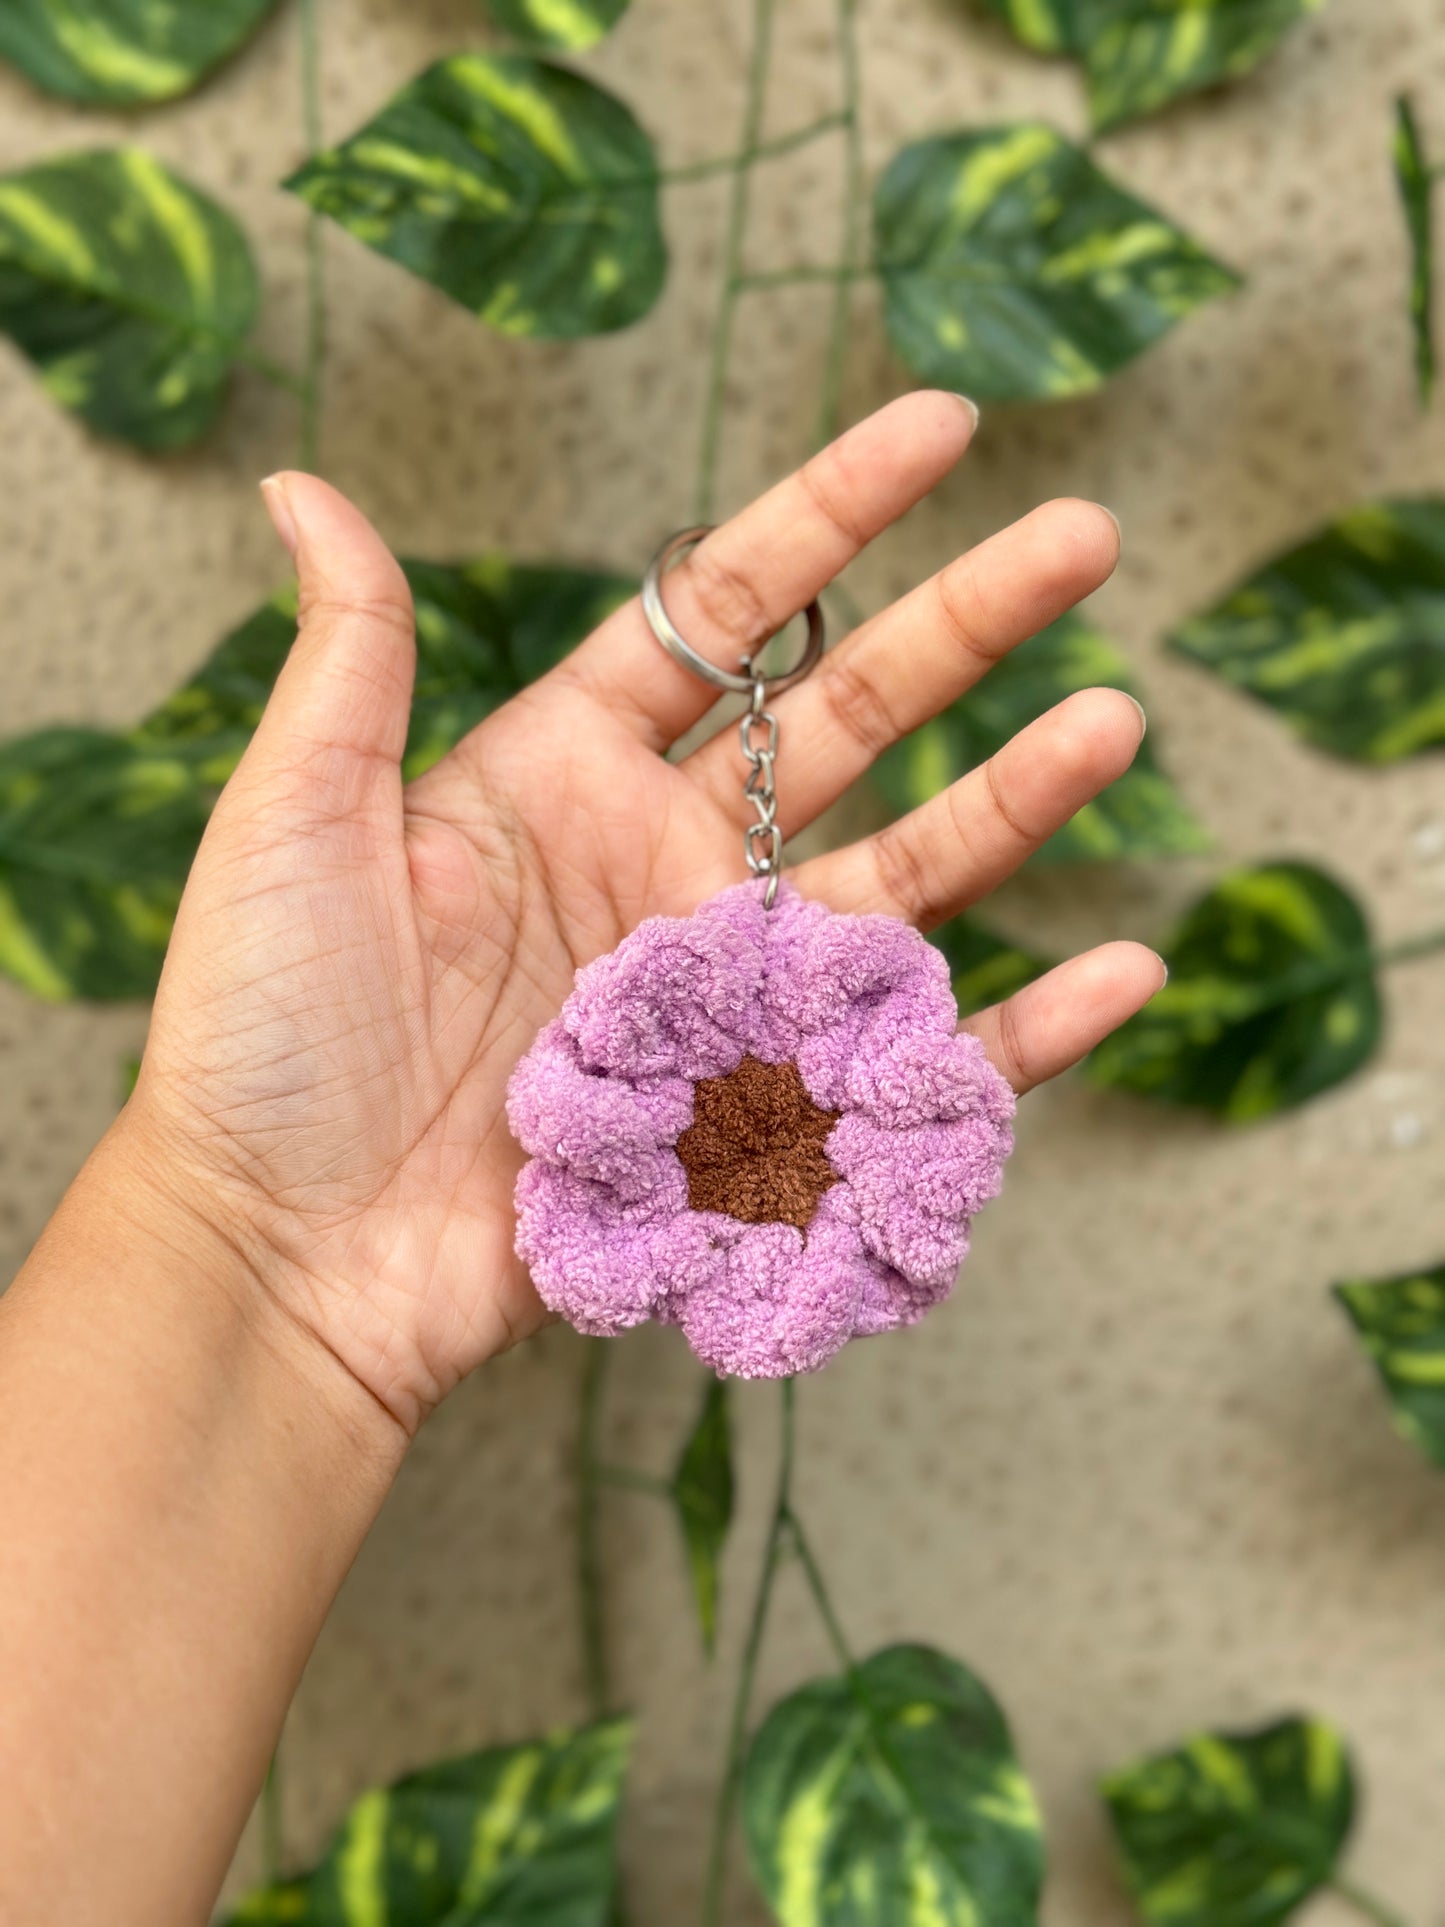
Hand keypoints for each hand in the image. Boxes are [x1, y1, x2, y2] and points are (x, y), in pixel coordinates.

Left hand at [125, 392, 1163, 1436]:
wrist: (288, 1252)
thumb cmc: (264, 1036)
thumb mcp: (295, 817)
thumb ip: (350, 655)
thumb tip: (306, 482)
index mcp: (563, 773)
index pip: (724, 614)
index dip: (833, 514)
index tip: (942, 429)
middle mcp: (661, 864)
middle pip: (848, 720)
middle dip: (968, 627)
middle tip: (1086, 540)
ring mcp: (721, 989)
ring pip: (903, 876)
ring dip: (1015, 801)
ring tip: (1116, 725)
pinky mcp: (754, 1112)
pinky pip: (910, 1062)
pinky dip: (1022, 1030)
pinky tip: (1125, 971)